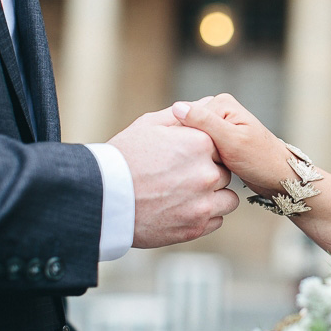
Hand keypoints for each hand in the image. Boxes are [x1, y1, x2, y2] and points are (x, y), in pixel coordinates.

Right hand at [108, 106, 238, 247]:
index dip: (208, 153)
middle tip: (183, 178)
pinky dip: (204, 216)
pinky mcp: (196, 227)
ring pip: (228, 199)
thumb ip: (182, 116)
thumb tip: (204, 104)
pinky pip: (217, 220)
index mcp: (200, 144)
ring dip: (214, 197)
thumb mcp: (149, 126)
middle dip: (210, 174)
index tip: (191, 158)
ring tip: (188, 196)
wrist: (101, 198)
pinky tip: (183, 210)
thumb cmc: (122, 158)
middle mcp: (207, 173)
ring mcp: (203, 203)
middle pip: (225, 172)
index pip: (222, 146)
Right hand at [171, 94, 293, 197]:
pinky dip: (198, 158)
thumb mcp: (231, 141)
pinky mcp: (218, 140)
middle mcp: (218, 110)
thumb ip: (205, 123)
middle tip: (199, 165)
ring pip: (191, 140)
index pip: (186, 117)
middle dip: (189, 147)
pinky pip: (198, 148)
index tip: (191, 157)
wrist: (279, 177)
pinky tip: (202, 169)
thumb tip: (177, 107)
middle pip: (187, 128)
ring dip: (192, 154)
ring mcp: (218, 125)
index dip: (184, 139)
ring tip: (201, 168)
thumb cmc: (260, 160)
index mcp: (220, 103)